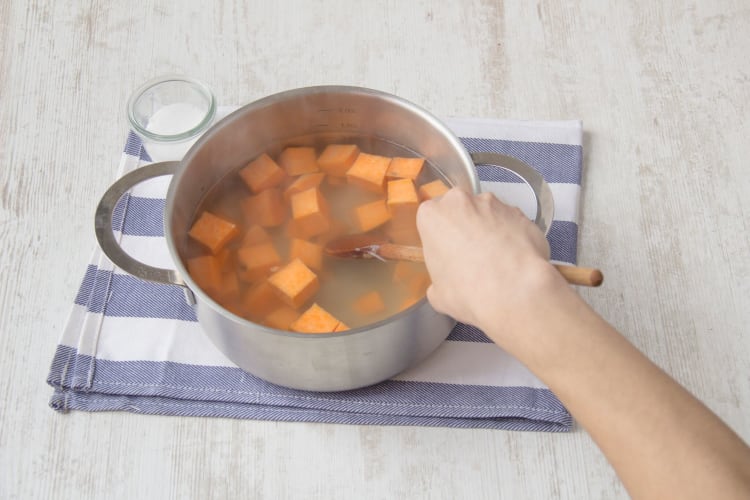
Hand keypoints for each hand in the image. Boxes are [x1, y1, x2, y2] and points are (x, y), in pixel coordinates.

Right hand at [416, 188, 560, 338]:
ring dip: (489, 228)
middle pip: (460, 207)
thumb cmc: (470, 290)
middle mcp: (462, 202)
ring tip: (495, 258)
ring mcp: (493, 205)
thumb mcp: (438, 294)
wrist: (513, 292)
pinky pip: (511, 221)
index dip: (440, 235)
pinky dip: (512, 235)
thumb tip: (444, 288)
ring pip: (488, 212)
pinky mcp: (520, 213)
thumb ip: (438, 281)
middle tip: (469, 252)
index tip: (446, 250)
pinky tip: (513, 258)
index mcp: (433, 216)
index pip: (432, 216)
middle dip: (465, 224)